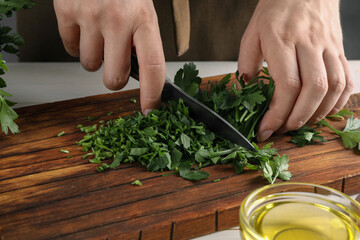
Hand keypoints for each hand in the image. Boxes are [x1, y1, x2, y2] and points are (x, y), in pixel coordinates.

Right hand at [53, 0, 164, 113]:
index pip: (153, 67)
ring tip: (100, 33)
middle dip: (115, 77)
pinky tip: (86, 25)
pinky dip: (78, 42)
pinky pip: (70, 48)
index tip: (150, 109)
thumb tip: (144, 74)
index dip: (152, 93)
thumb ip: (143, 40)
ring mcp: (90, 16)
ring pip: (89, 65)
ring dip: (95, 57)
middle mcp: (118, 20)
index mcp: (144, 19)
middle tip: (116, 62)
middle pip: (114, 78)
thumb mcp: (143, 9)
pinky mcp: (66, 12)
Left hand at [237, 0, 353, 141]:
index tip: (266, 128)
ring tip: (300, 122)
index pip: (287, 84)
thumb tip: (245, 91)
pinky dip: (337, 102)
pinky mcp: (339, 50)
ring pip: (334, 86)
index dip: (277, 113)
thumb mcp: (251, 34)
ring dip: (318, 113)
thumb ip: (246, 63)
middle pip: (314, 89)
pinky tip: (322, 110)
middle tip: (283, 129)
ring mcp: (328, 47)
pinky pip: (346, 80)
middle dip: (298, 117)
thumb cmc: (275, 10)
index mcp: (282, 40)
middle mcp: (309, 44)